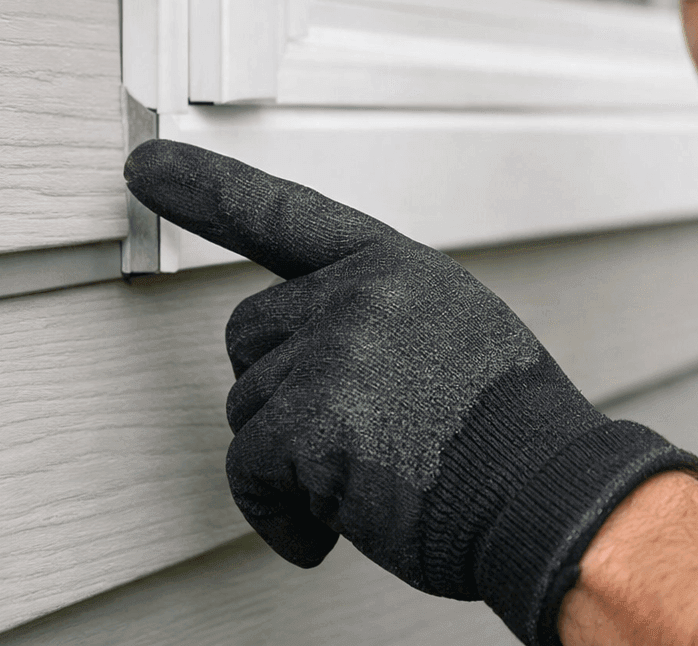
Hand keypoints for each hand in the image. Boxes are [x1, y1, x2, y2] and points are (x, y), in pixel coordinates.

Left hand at [123, 139, 697, 645]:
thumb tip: (310, 354)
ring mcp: (337, 353)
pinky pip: (249, 470)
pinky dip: (279, 514)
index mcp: (398, 270)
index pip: (287, 216)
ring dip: (288, 461)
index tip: (147, 167)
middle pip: (248, 336)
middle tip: (344, 439)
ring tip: (369, 480)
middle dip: (277, 393)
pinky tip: (332, 530)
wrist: (550, 497)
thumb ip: (380, 322)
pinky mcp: (315, 422)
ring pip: (246, 408)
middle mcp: (361, 295)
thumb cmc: (510, 439)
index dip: (208, 189)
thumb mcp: (456, 338)